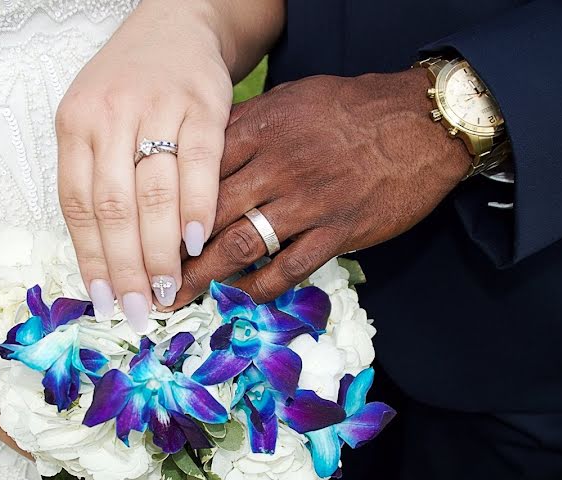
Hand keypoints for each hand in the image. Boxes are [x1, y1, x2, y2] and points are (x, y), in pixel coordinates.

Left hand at [55, 0, 232, 330]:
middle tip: (139, 309)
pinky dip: (198, 207)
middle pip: (114, 207)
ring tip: (167, 289)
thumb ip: (94, 177)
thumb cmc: (130, 86)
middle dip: (126, 267)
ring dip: (160, 249)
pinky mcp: (202, 104)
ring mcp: (157, 108)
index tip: (104, 300)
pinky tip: (198, 242)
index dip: (91, 258)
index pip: (77, 205)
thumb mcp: (93, 121)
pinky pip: (200, 164)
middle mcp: (109, 114)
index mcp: (75, 124)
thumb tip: (104, 258)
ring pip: (153, 193)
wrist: (175, 28)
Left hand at [172, 69, 470, 305]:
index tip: (138, 228)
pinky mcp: (338, 231)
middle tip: (145, 275)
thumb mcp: (291, 99)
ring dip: (204, 276)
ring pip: (241, 243)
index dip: (163, 204)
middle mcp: (279, 165)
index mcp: (262, 128)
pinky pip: (289, 268)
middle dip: (171, 250)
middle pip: (208, 212)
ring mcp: (309, 201)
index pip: (197, 169)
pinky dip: (259, 287)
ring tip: (177, 297)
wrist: (423, 122)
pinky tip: (238, 297)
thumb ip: (245, 125)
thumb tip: (198, 152)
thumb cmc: (351, 109)